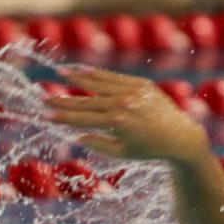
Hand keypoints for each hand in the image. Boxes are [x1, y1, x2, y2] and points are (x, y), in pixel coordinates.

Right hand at [45, 68, 212, 165]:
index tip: (45, 115)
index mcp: (117, 124)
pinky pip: (114, 77)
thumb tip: (77, 136)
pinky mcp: (141, 84)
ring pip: (100, 83)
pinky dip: (98, 74)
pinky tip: (84, 70)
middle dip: (64, 99)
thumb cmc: (149, 150)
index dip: (62, 117)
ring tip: (61, 73)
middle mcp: (124, 104)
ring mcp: (132, 92)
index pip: (83, 119)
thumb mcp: (122, 153)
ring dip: (78, 77)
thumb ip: (98, 144)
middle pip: (86, 100)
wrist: (179, 136)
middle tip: (44, 97)